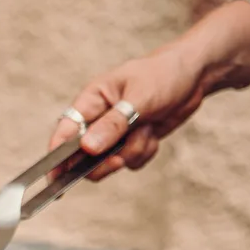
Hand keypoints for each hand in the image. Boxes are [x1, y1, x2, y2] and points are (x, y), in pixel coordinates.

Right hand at [50, 39, 219, 180]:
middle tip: (118, 161)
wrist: (194, 76)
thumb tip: (87, 148)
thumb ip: (113, 124)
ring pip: (109, 162)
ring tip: (148, 129)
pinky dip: (144, 152)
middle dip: (102, 161)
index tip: (54, 174)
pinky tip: (154, 132)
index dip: (56, 153)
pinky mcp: (130, 143)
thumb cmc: (163, 75)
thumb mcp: (139, 97)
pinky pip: (130, 162)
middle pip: (82, 155)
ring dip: (131, 152)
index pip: (65, 130)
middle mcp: (97, 119)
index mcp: (91, 100)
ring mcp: (114, 134)